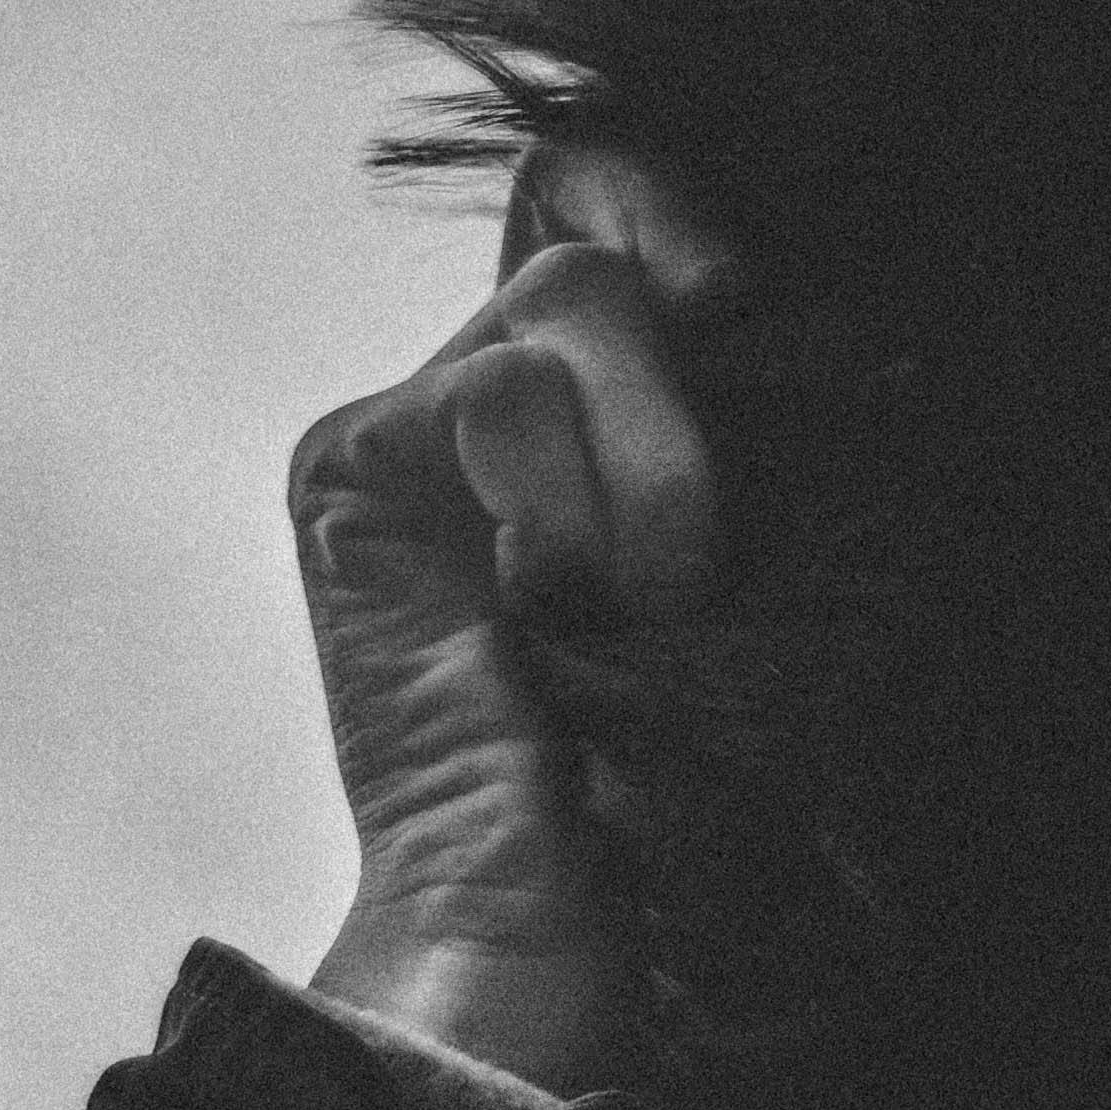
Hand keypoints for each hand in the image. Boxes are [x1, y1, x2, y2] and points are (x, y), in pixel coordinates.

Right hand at [291, 154, 733, 1091]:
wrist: (578, 900)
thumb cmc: (697, 743)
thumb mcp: (762, 544)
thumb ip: (744, 406)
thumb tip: (754, 279)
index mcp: (602, 412)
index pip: (626, 208)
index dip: (689, 215)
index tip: (747, 303)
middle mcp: (504, 398)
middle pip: (610, 245)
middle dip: (693, 398)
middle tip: (692, 567)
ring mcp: (413, 422)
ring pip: (575, 295)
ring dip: (653, 465)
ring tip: (636, 603)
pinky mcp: (348, 460)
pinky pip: (499, 387)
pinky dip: (568, 496)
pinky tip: (552, 603)